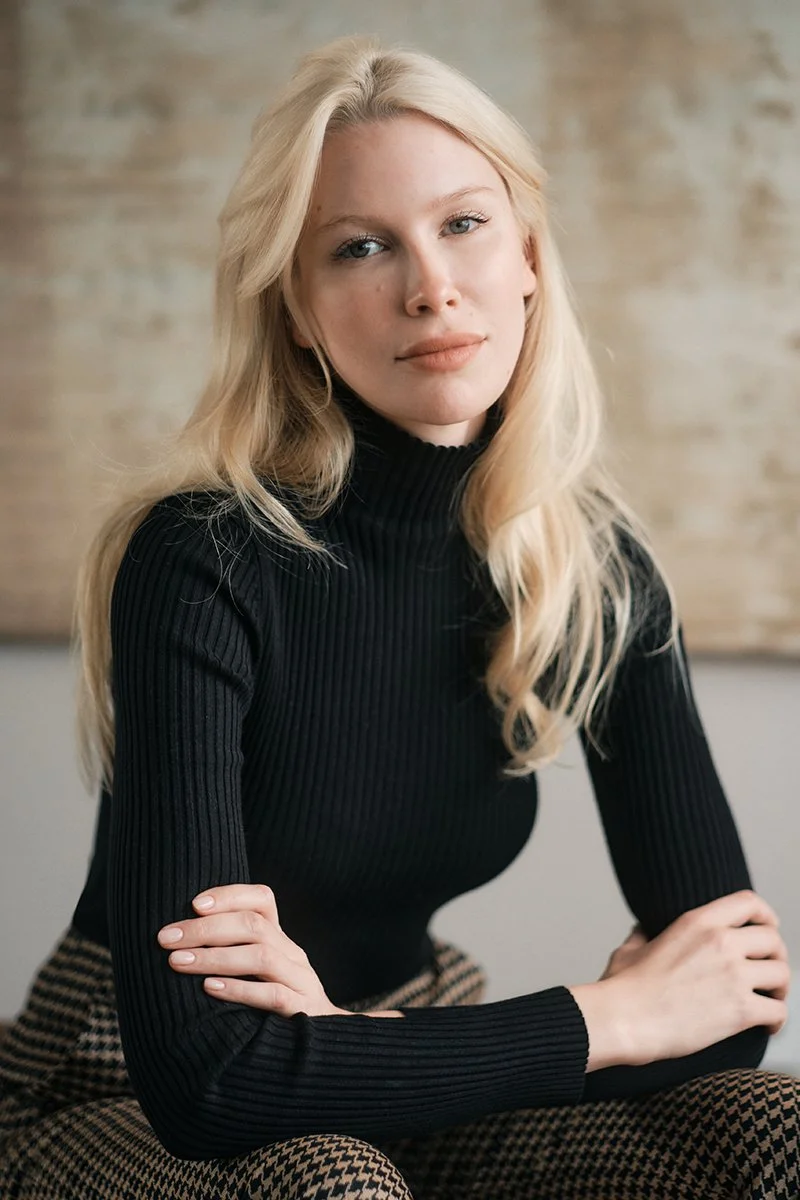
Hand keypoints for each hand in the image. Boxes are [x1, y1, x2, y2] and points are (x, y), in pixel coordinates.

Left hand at [157, 883, 348, 1016]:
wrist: (324, 1051)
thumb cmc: (274, 1011)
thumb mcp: (257, 977)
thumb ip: (231, 956)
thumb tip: (175, 941)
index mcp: (281, 941)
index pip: (262, 900)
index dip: (229, 895)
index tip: (193, 903)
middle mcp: (293, 955)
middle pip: (254, 925)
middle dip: (205, 929)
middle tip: (165, 938)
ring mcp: (302, 983)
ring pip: (262, 957)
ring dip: (215, 957)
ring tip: (177, 962)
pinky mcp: (304, 1013)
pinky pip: (274, 996)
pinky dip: (240, 989)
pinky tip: (210, 989)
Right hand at [604, 890, 790, 1066]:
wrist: (624, 1020)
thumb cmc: (623, 988)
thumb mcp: (631, 948)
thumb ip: (644, 933)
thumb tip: (643, 929)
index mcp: (697, 921)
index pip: (749, 903)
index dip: (766, 916)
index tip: (768, 927)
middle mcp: (721, 942)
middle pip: (773, 940)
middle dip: (776, 956)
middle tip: (769, 972)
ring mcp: (733, 976)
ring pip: (783, 975)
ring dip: (780, 989)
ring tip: (771, 999)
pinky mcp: (740, 1010)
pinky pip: (779, 1010)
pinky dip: (778, 1020)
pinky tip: (767, 1025)